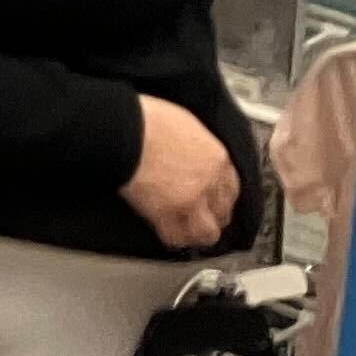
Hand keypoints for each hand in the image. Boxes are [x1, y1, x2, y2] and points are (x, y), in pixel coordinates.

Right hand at [124, 95, 241, 250]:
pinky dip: (173, 237)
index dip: (222, 193)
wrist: (124, 128)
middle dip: (214, 213)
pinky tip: (168, 233)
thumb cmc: (144, 118)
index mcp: (215, 157)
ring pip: (207, 231)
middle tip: (203, 214)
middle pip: (223, 210)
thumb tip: (189, 149)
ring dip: (198, 231)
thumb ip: (195, 143)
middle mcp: (208, 183)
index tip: (215, 196)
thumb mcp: (182, 121)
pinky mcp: (166, 214)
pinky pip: (176, 236)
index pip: (232, 185)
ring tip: (189, 231)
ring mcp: (190, 201)